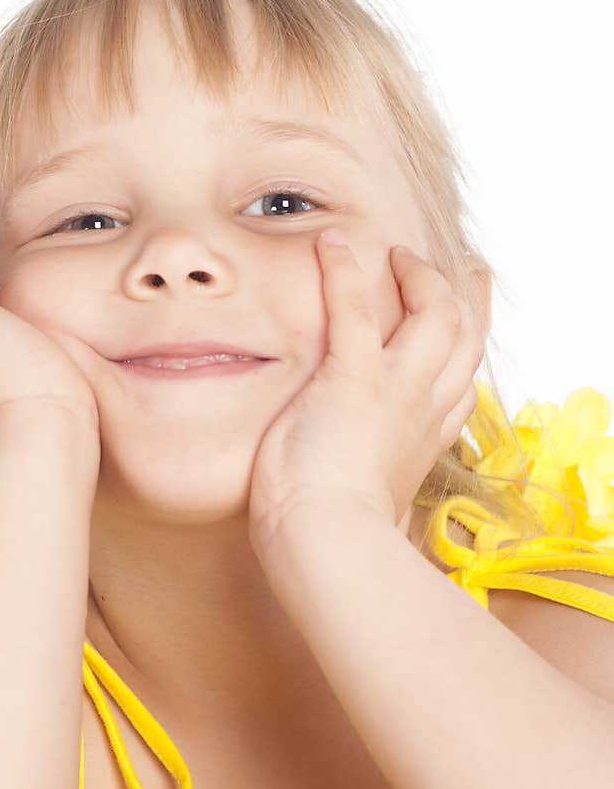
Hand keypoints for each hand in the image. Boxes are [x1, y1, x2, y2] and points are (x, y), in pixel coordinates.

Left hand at [248, 228, 484, 549]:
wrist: (324, 543)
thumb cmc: (335, 540)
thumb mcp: (373, 513)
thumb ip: (380, 500)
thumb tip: (384, 524)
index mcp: (425, 442)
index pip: (461, 388)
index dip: (463, 351)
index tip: (459, 326)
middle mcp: (422, 411)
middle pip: (464, 339)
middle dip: (457, 296)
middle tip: (437, 267)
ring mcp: (394, 391)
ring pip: (435, 315)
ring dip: (418, 276)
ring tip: (393, 255)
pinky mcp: (352, 379)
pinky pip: (355, 309)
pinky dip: (345, 273)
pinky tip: (329, 245)